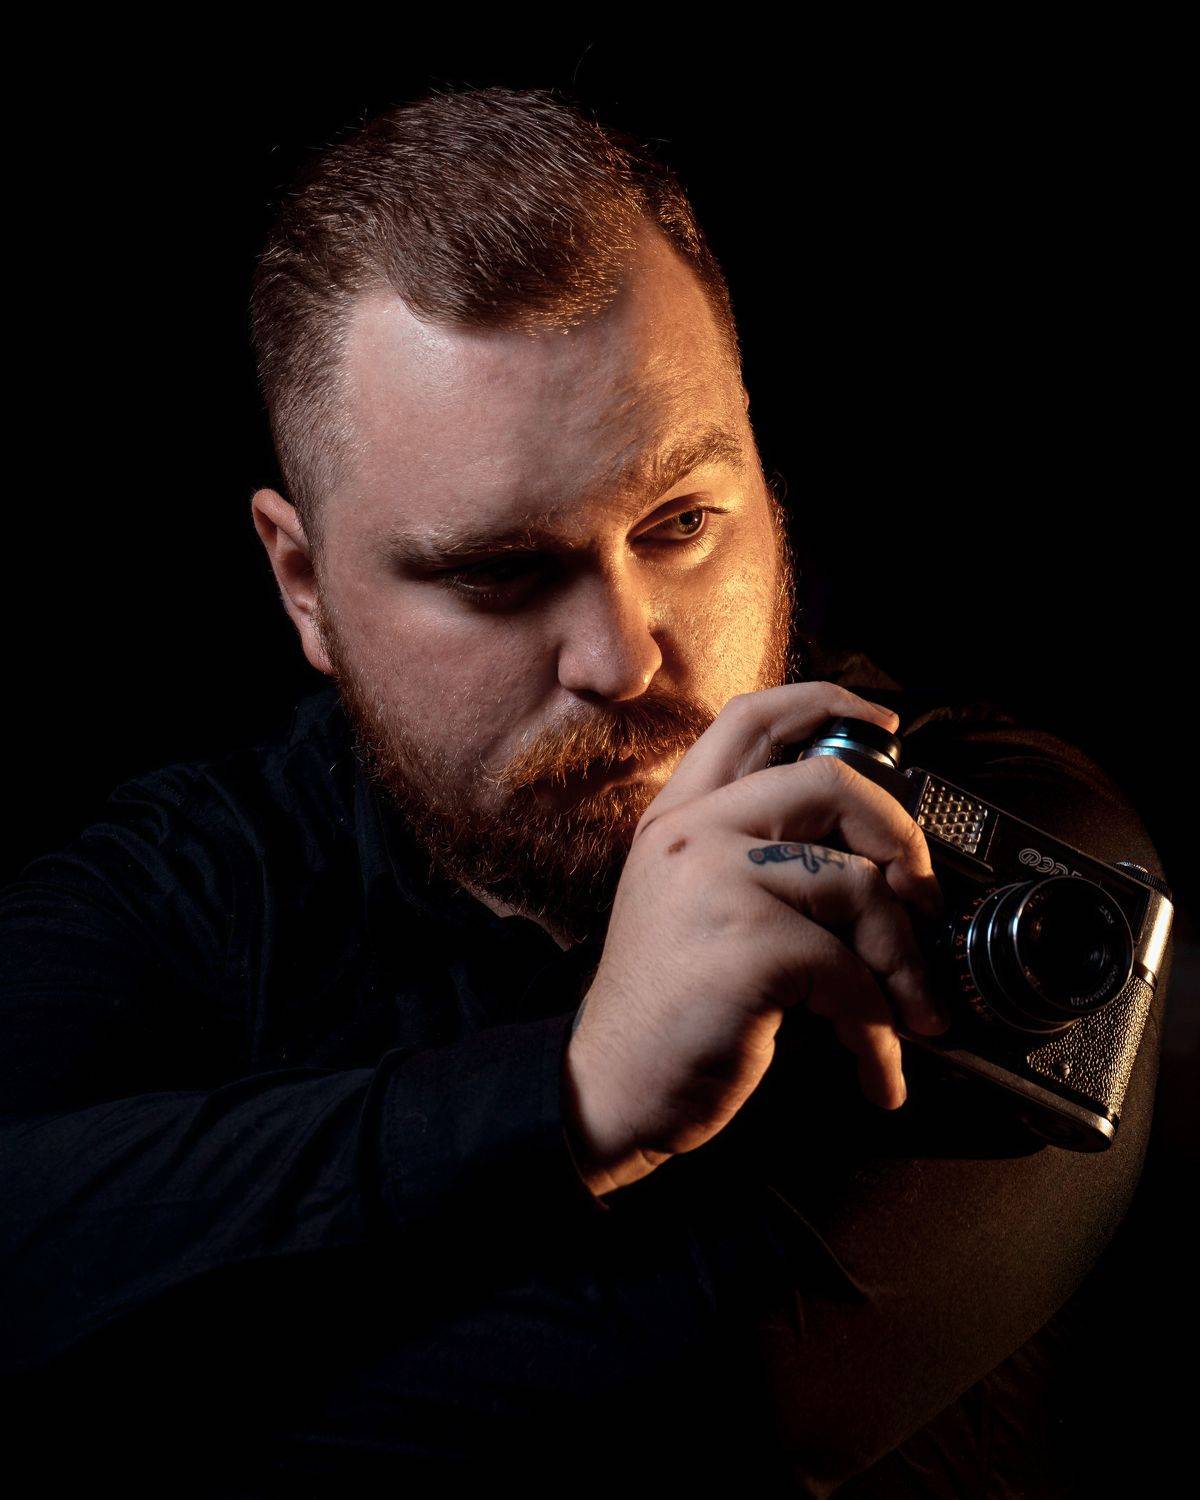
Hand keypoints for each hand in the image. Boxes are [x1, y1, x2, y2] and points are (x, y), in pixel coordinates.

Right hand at [562, 681, 947, 1197]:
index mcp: (680, 817)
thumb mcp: (696, 906)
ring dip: (903, 962)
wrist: (609, 1091)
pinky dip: (880, 1027)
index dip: (827, 704)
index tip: (884, 726)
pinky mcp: (745, 944)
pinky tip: (874, 1065)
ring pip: (857, 886)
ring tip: (906, 1015)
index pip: (752, 718)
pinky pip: (851, 971)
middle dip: (901, 841)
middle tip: (920, 901)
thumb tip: (873, 859)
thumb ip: (758, 859)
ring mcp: (713, 881)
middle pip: (831, 785)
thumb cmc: (667, 1009)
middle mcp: (690, 833)